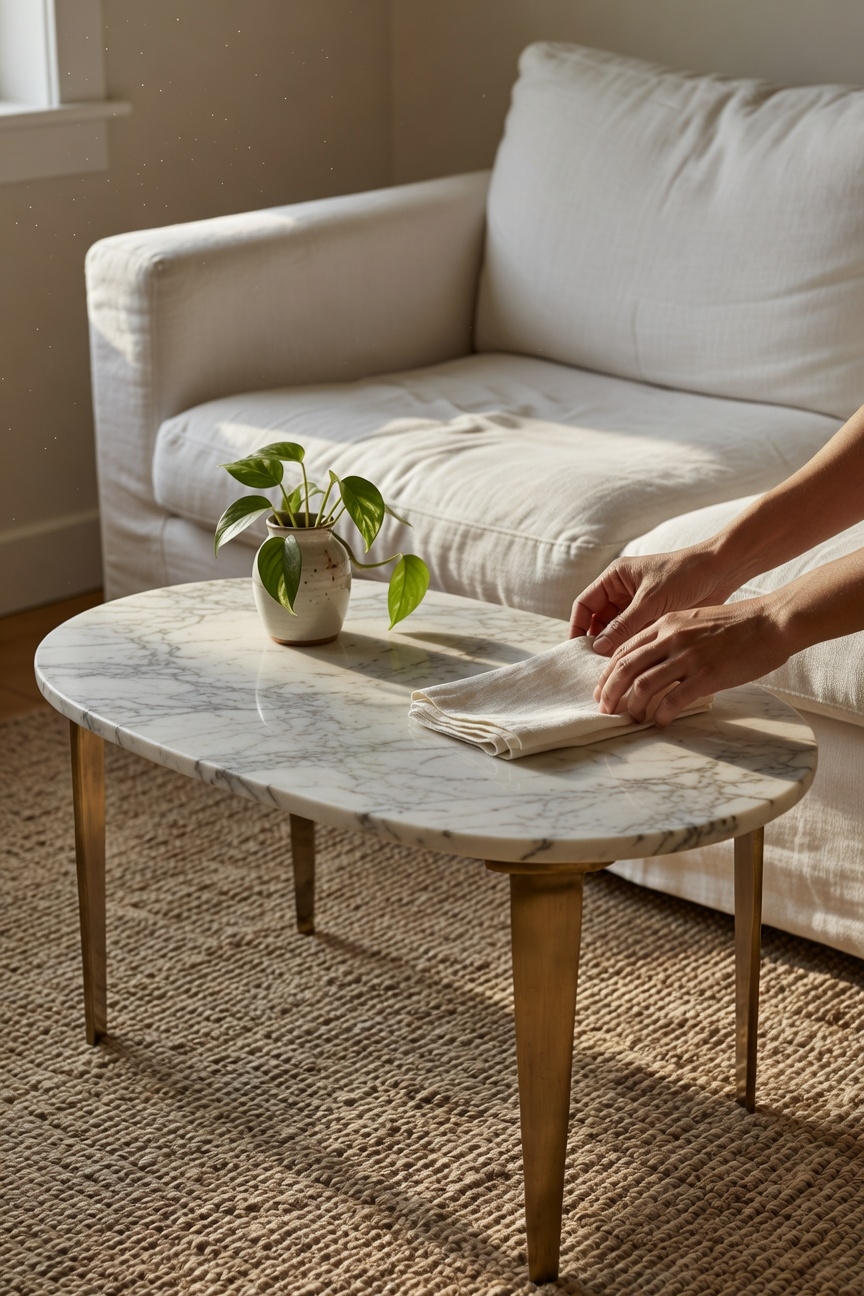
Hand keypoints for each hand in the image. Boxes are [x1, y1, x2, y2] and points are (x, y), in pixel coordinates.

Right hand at [569, 547, 736, 654]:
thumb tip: (597, 648)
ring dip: (614, 648)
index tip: (575, 649)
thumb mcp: (651, 600)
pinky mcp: (654, 618)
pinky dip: (631, 649)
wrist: (721, 571)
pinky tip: (631, 666)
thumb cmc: (684, 574)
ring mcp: (638, 606)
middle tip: (594, 666)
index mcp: (615, 578)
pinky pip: (635, 636)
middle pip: (598, 621)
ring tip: (612, 670)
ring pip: (616, 631)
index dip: (577, 626)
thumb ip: (623, 625)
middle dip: (595, 641)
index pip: (585, 604)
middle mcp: (622, 592)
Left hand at [594, 597, 792, 725]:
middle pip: (625, 668)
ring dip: (633, 706)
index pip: (624, 649)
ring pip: (643, 685)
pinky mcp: (706, 675)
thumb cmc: (738, 623)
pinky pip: (672, 700)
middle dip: (609, 692)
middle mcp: (671, 638)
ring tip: (632, 719)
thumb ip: (672, 637)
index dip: (608, 672)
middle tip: (605, 709)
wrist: (772, 622)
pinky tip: (660, 723)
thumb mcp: (695, 620)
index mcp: (666, 624)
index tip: (602, 689)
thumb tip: (656, 661)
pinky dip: (661, 715)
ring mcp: (688, 657)